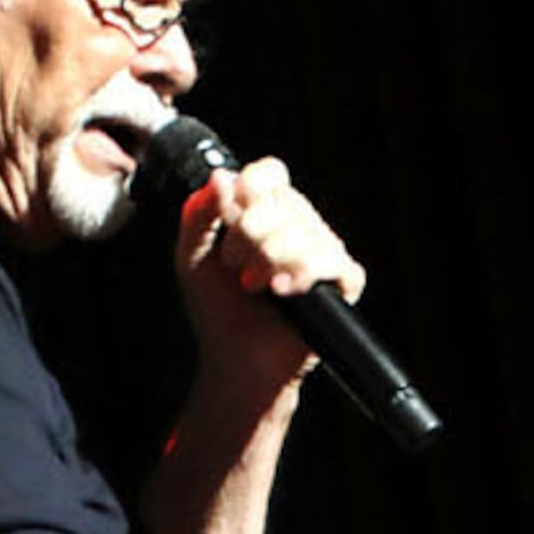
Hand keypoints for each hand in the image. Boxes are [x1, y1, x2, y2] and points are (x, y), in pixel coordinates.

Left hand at [174, 157, 360, 389]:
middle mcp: (298, 226)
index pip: (270, 173)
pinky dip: (304, 274)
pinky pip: (334, 261)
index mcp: (266, 213)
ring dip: (269, 260)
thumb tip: (221, 176)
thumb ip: (198, 213)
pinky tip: (282, 291)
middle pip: (284, 200)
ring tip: (254, 286)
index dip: (252, 186)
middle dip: (248, 235)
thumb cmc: (219, 310)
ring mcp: (323, 253)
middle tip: (234, 266)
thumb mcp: (192, 255)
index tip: (230, 212)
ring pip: (307, 230)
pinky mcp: (342, 284)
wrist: (236, 360)